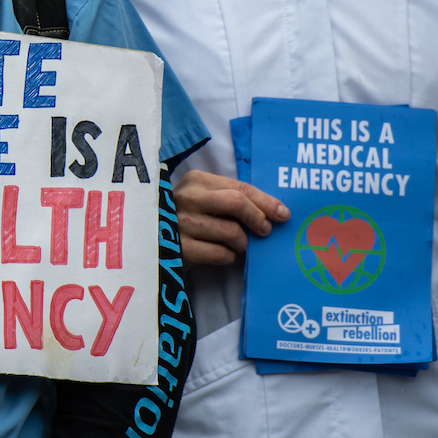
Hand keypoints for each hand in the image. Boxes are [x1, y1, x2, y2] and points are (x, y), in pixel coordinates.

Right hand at [172, 169, 290, 265]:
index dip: (266, 201)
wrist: (154, 240)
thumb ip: (232, 200)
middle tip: (265, 231)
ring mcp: (182, 223)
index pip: (240, 188)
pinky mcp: (181, 248)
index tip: (283, 214)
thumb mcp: (205, 201)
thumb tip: (275, 212)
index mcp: (196, 181)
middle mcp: (188, 198)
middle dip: (258, 218)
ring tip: (238, 245)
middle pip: (237, 203)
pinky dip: (229, 257)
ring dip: (243, 243)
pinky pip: (221, 254)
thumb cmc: (189, 219)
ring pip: (232, 232)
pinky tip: (222, 254)